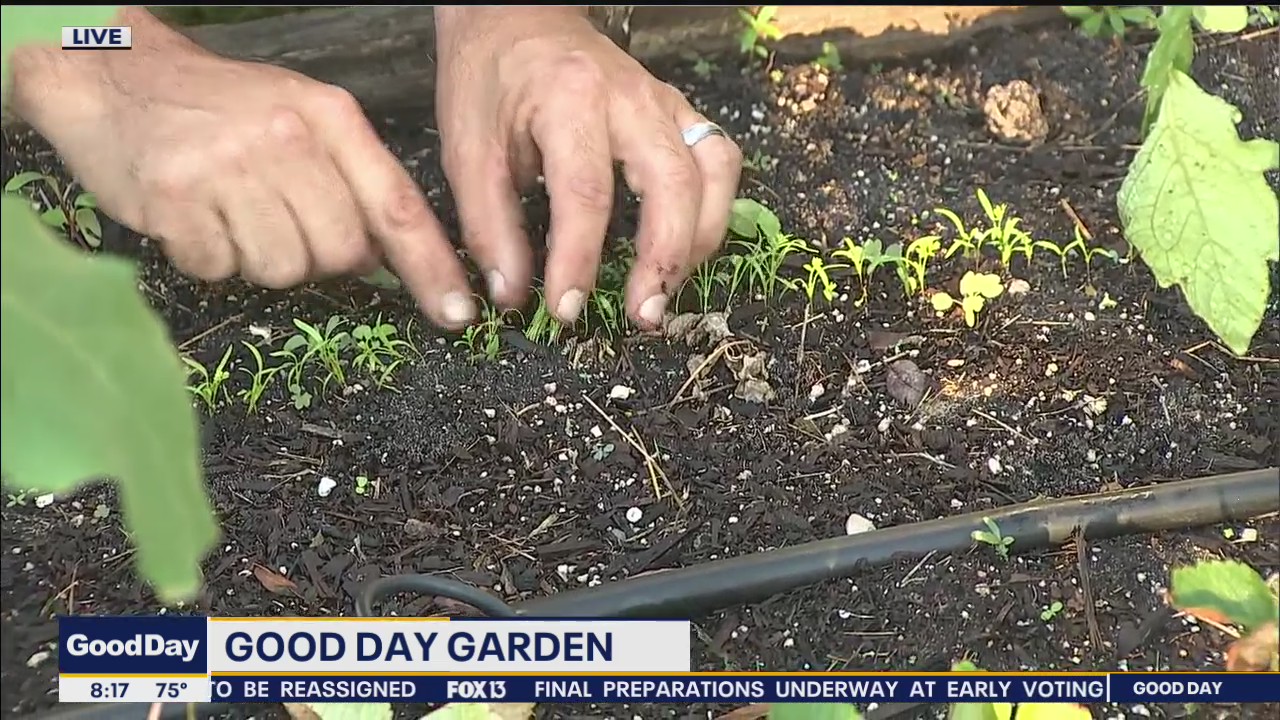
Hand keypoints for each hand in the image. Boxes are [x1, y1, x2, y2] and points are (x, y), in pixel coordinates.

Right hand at [9, 8, 477, 328]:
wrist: (112, 73)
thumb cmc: (217, 106)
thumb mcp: (299, 116)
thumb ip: (349, 179)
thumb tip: (385, 258)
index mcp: (330, 117)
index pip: (399, 206)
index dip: (433, 268)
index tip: (457, 313)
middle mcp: (286, 137)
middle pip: (341, 253)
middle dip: (318, 257)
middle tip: (279, 221)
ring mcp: (230, 167)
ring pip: (283, 270)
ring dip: (260, 258)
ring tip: (231, 211)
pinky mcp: (177, 199)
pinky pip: (220, 270)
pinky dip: (209, 256)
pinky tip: (195, 214)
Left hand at [434, 6, 742, 329]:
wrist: (514, 17)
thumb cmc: (489, 78)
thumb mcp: (467, 149)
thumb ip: (488, 226)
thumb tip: (512, 295)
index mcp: (569, 99)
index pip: (585, 194)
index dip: (579, 261)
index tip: (566, 309)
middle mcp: (629, 97)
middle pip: (671, 184)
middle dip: (663, 259)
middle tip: (643, 314)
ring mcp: (663, 102)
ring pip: (713, 172)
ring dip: (700, 240)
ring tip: (668, 290)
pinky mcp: (678, 112)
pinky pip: (719, 161)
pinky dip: (713, 210)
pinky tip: (685, 246)